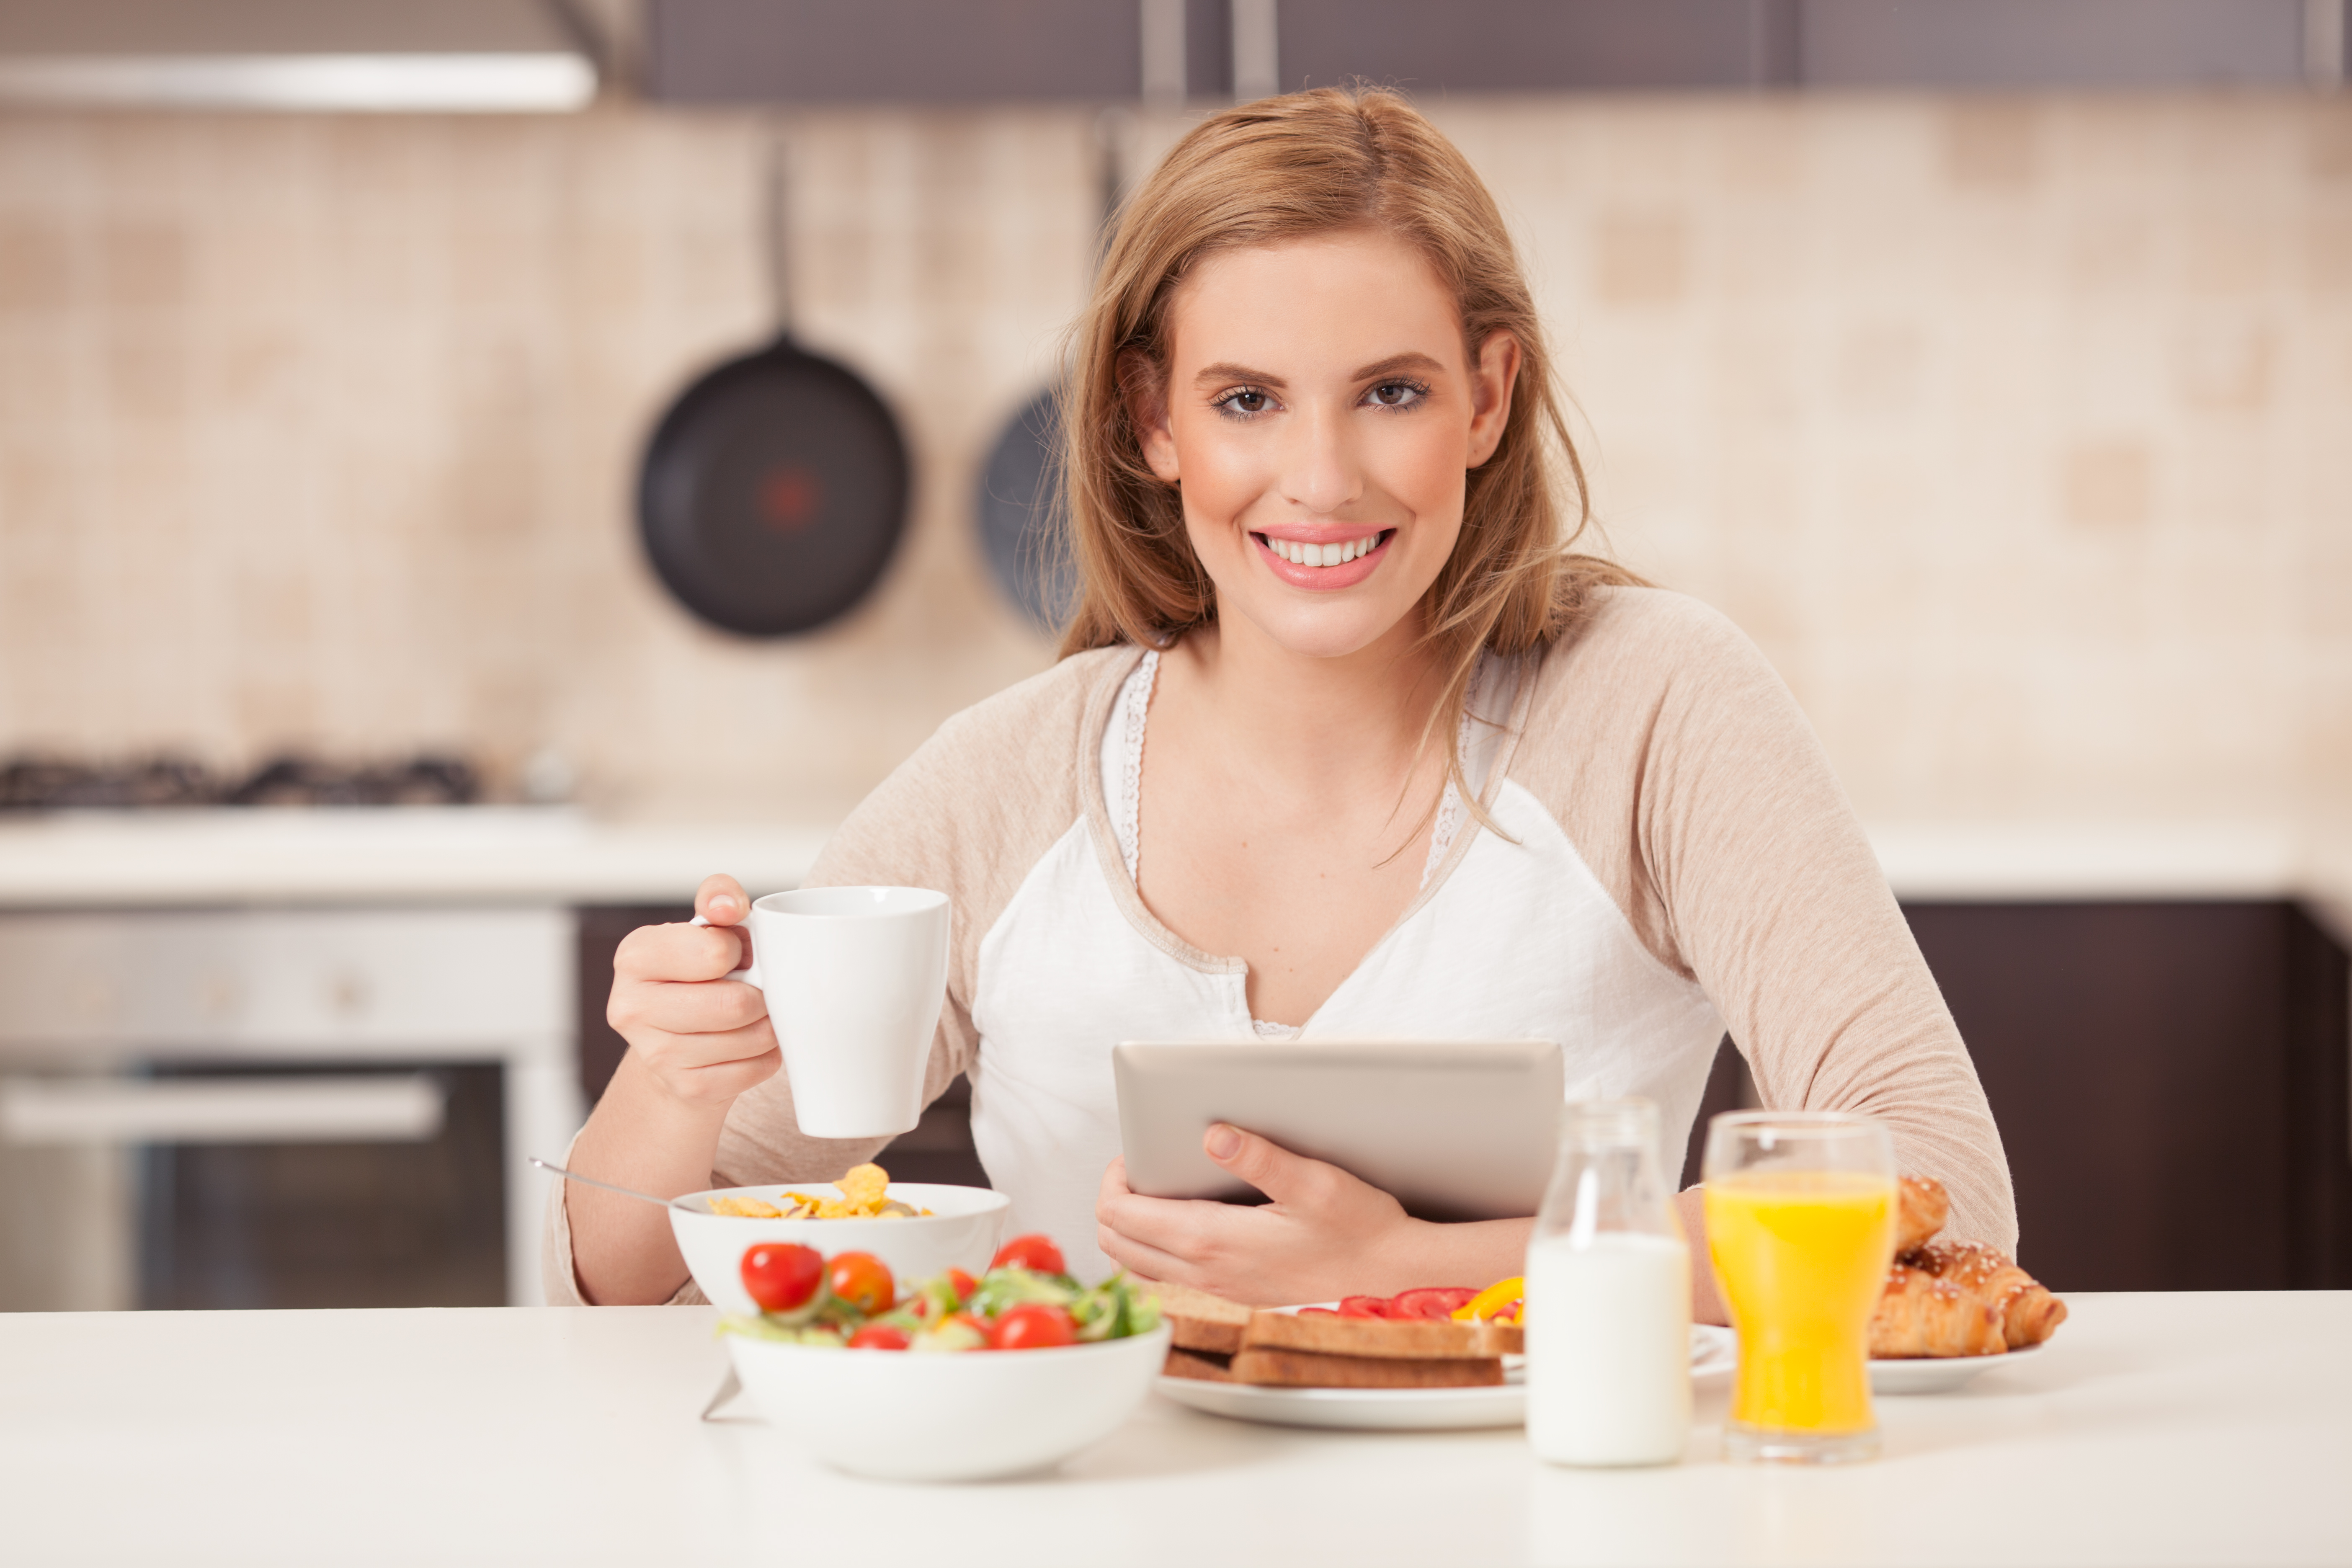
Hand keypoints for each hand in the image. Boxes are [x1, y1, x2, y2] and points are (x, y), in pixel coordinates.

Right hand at [604, 873, 780, 1109]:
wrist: (678, 1039)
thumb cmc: (697, 974)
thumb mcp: (704, 928)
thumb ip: (719, 898)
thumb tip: (728, 905)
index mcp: (635, 956)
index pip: (714, 952)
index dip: (740, 951)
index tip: (735, 956)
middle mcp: (632, 1007)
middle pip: (734, 1004)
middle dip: (760, 994)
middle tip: (756, 989)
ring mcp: (655, 1055)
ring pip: (749, 1038)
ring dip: (768, 1025)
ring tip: (756, 1014)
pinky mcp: (685, 1087)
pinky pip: (754, 1069)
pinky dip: (767, 1055)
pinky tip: (752, 1043)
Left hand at [1095, 1123, 1418, 1304]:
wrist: (1390, 1268)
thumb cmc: (1357, 1225)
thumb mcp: (1314, 1182)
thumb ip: (1260, 1157)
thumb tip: (1214, 1133)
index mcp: (1214, 1242)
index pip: (1123, 1217)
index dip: (1114, 1180)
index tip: (1133, 1152)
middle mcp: (1207, 1273)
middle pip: (1117, 1244)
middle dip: (1113, 1202)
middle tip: (1138, 1167)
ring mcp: (1218, 1288)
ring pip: (1136, 1266)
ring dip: (1130, 1229)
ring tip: (1153, 1191)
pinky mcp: (1232, 1293)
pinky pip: (1167, 1277)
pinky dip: (1153, 1249)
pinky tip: (1182, 1221)